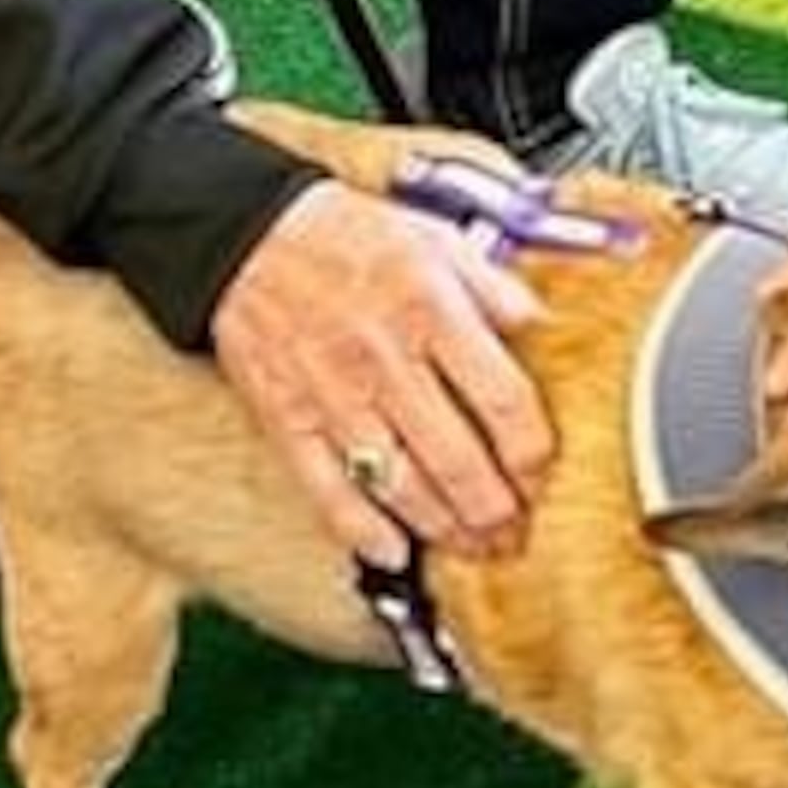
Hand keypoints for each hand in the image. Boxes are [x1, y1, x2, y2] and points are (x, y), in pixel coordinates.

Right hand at [210, 175, 553, 563]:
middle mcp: (385, 360)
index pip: (504, 401)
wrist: (246, 235)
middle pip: (457, 460)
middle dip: (496, 511)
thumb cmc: (345, 238)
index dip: (532, 453)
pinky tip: (393, 552)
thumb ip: (494, 287)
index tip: (540, 473)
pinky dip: (362, 531)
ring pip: (401, 486)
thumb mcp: (435, 237)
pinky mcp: (288, 421)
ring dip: (446, 530)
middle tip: (515, 532)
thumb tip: (542, 328)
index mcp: (431, 311)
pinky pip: (327, 491)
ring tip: (475, 546)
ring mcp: (333, 397)